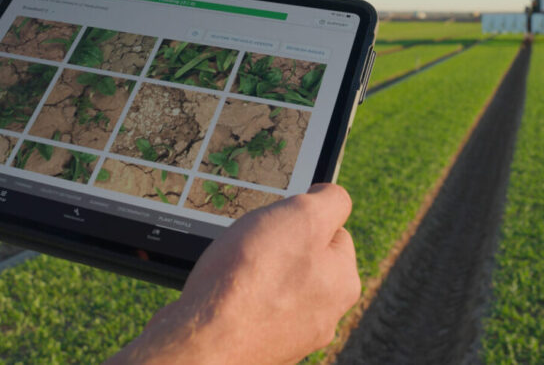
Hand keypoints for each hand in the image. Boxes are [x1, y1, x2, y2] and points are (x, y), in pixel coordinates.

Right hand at [112, 183, 360, 364]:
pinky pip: (249, 309)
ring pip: (273, 284)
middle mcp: (324, 316)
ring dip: (254, 272)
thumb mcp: (303, 216)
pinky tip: (221, 296)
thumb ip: (330, 201)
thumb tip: (331, 196)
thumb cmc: (251, 277)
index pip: (333, 231)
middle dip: (277, 246)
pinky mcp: (257, 347)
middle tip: (251, 245)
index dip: (302, 217)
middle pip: (302, 259)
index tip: (278, 222)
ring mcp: (290, 336)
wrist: (201, 343)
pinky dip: (235, 298)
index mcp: (343, 283)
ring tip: (232, 270)